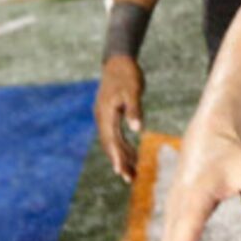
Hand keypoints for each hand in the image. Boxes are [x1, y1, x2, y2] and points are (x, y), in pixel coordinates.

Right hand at [96, 56, 145, 181]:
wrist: (118, 61)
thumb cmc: (127, 75)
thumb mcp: (134, 91)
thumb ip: (135, 110)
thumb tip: (138, 130)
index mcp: (106, 113)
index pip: (111, 140)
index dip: (116, 156)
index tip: (119, 172)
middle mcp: (102, 118)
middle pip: (110, 145)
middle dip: (119, 162)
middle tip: (129, 179)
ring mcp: (105, 117)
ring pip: (112, 142)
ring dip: (122, 157)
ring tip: (133, 174)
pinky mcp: (110, 116)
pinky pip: (116, 136)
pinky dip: (124, 147)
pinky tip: (133, 156)